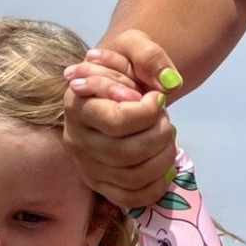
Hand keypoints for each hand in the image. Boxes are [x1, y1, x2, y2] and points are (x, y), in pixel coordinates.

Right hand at [63, 32, 179, 208]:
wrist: (112, 90)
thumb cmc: (121, 69)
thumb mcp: (132, 46)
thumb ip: (149, 55)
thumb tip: (169, 84)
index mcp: (78, 106)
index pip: (116, 122)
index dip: (146, 113)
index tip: (157, 99)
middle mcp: (76, 141)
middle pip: (126, 153)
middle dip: (159, 135)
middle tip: (166, 120)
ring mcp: (87, 167)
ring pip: (131, 177)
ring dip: (162, 159)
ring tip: (167, 139)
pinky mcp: (99, 186)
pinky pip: (129, 199)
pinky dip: (155, 188)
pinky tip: (166, 169)